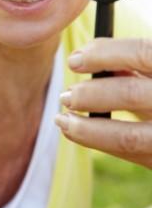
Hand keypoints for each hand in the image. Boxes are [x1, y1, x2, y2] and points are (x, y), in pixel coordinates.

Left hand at [55, 38, 151, 168]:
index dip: (104, 53)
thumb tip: (92, 55)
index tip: (75, 60)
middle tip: (67, 95)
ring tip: (63, 119)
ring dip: (87, 128)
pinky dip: (101, 143)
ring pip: (129, 137)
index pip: (143, 52)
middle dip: (91, 93)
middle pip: (131, 93)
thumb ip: (139, 62)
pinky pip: (133, 155)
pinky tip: (79, 132)